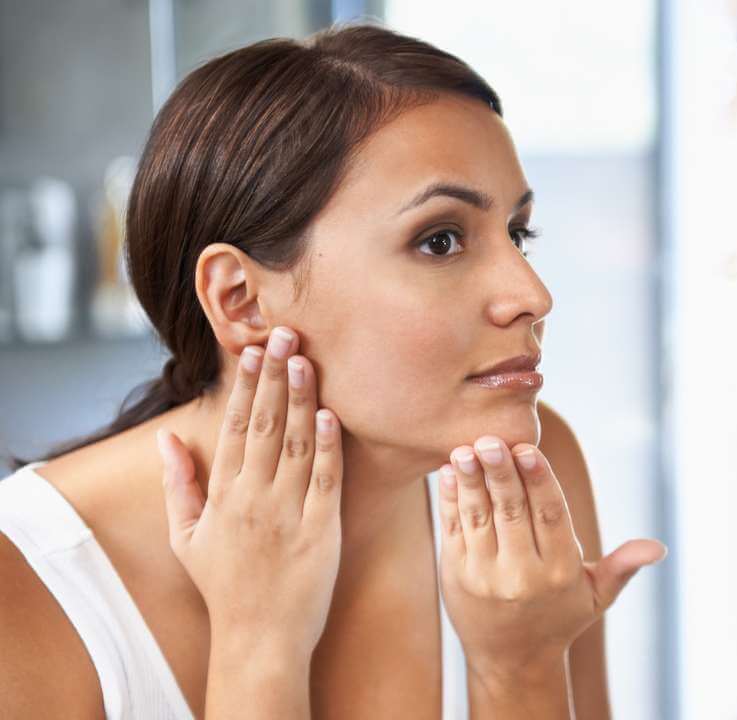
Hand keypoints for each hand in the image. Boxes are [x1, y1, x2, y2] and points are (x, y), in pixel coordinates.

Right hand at [157, 326, 343, 663]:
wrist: (260, 638)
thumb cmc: (224, 585)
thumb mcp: (187, 536)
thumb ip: (179, 483)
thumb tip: (164, 436)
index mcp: (223, 496)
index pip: (235, 428)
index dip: (245, 386)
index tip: (253, 349)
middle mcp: (254, 498)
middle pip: (266, 426)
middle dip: (276, 377)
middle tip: (286, 334)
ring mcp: (289, 513)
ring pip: (296, 445)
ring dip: (302, 399)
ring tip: (307, 359)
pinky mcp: (323, 531)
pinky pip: (326, 481)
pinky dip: (328, 447)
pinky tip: (331, 415)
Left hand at [436, 437, 665, 687]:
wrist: (510, 660)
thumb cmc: (559, 617)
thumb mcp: (597, 596)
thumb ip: (623, 566)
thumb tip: (659, 548)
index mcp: (560, 571)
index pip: (551, 516)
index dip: (539, 481)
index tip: (528, 450)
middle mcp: (522, 574)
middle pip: (512, 513)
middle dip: (501, 473)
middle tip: (490, 440)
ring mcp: (485, 575)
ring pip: (478, 518)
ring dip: (471, 481)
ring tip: (465, 449)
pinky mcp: (456, 574)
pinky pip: (453, 529)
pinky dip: (450, 498)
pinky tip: (450, 469)